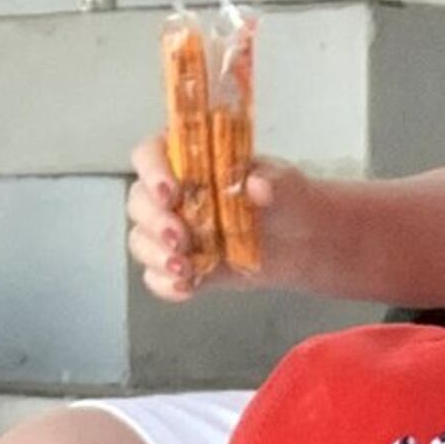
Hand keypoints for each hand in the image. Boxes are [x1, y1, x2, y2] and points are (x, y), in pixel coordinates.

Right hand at [126, 137, 304, 300]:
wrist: (305, 241)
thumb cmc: (287, 199)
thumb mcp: (286, 183)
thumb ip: (272, 182)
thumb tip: (257, 186)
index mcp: (188, 160)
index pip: (150, 155)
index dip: (152, 170)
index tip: (169, 191)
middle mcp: (171, 194)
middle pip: (139, 201)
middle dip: (153, 221)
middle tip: (178, 236)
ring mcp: (174, 232)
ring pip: (141, 240)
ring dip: (155, 255)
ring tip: (184, 267)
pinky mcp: (185, 265)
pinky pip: (158, 276)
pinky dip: (164, 284)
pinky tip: (185, 288)